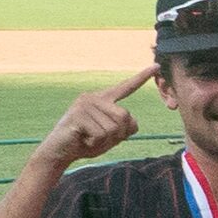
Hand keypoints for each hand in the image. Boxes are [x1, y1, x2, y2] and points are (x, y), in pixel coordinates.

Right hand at [39, 69, 153, 170]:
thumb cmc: (88, 142)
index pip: (126, 88)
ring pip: (113, 128)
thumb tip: (129, 119)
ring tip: (90, 138)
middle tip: (99, 138)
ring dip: (105, 141)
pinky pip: (101, 135)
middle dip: (118, 134)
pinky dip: (95, 144)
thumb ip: (125, 127)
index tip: (156, 66)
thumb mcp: (112, 136)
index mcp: (104, 99)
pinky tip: (83, 140)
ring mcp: (84, 104)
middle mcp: (93, 97)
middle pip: (125, 116)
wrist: (61, 151)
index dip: (141, 78)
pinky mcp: (77, 115)